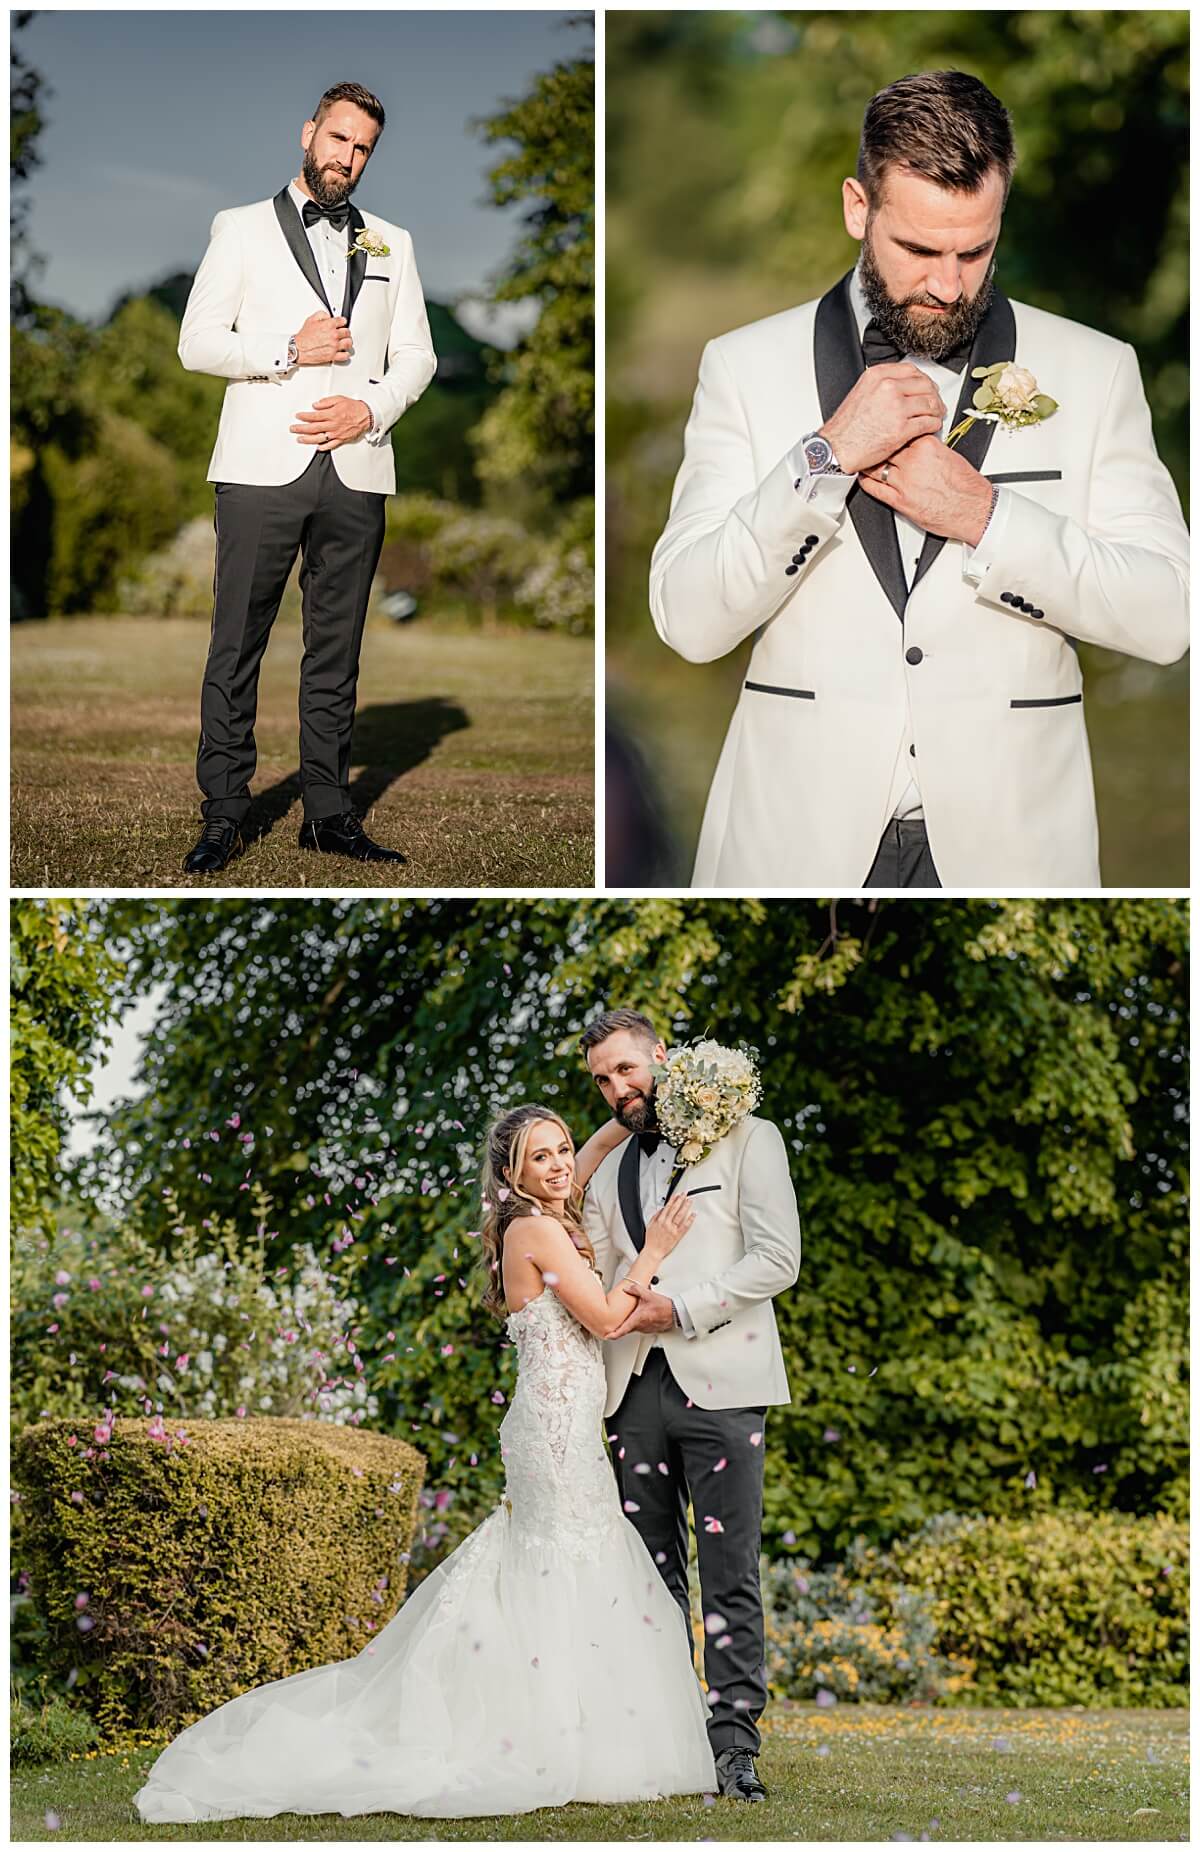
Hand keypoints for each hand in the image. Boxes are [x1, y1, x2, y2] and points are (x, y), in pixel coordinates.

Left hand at [290, 397, 371, 451]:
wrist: (366, 415)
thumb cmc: (353, 407)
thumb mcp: (338, 399)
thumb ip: (325, 402)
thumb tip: (315, 405)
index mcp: (331, 414)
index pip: (314, 416)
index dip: (304, 417)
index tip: (298, 416)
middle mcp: (333, 425)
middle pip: (313, 428)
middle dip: (301, 429)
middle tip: (293, 429)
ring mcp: (337, 434)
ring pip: (319, 438)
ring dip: (308, 439)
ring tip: (300, 439)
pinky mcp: (342, 439)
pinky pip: (331, 445)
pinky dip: (323, 447)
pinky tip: (317, 447)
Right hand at [292, 312, 353, 365]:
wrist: (299, 349)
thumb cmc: (304, 336)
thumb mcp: (311, 319)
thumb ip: (322, 314)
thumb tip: (328, 316)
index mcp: (329, 325)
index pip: (343, 321)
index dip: (342, 322)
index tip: (341, 324)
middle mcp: (333, 335)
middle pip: (347, 332)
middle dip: (345, 332)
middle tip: (342, 333)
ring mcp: (334, 346)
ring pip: (349, 343)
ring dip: (347, 342)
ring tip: (343, 342)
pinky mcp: (333, 356)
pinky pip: (345, 355)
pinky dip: (345, 354)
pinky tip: (342, 351)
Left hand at [608, 1281, 677, 1340]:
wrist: (675, 1312)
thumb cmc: (663, 1306)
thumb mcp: (648, 1294)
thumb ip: (636, 1289)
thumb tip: (627, 1288)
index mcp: (638, 1319)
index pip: (622, 1330)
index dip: (613, 1334)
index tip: (607, 1336)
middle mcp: (641, 1326)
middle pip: (627, 1329)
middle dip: (620, 1327)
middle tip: (613, 1325)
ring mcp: (646, 1329)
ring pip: (634, 1328)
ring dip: (630, 1324)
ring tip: (628, 1318)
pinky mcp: (651, 1330)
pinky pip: (641, 1328)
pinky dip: (638, 1324)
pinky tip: (639, 1317)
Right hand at [644, 1190, 694, 1260]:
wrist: (653, 1251)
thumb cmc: (651, 1240)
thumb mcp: (649, 1225)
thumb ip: (655, 1216)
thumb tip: (661, 1209)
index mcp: (659, 1220)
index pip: (667, 1207)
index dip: (673, 1199)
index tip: (677, 1194)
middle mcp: (666, 1223)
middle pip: (675, 1209)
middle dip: (680, 1200)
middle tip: (685, 1194)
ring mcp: (672, 1229)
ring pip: (680, 1215)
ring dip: (685, 1206)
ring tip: (689, 1201)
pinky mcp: (677, 1235)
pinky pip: (685, 1226)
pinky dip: (690, 1219)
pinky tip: (693, 1214)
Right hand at [819, 364, 944, 474]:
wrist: (836, 448)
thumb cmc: (846, 427)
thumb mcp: (861, 393)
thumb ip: (881, 385)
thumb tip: (900, 386)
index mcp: (878, 376)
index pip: (912, 370)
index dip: (923, 379)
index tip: (926, 387)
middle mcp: (888, 388)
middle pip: (924, 385)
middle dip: (934, 395)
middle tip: (936, 403)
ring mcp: (896, 408)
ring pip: (929, 403)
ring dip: (936, 410)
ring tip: (935, 416)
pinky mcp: (902, 429)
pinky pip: (928, 422)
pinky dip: (934, 424)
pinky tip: (931, 426)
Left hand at [859, 435, 994, 543]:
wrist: (974, 509)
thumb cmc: (966, 485)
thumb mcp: (949, 454)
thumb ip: (928, 447)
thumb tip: (916, 442)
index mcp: (927, 446)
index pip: (902, 431)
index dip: (892, 431)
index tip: (886, 428)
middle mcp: (913, 462)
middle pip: (886, 447)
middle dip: (879, 445)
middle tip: (870, 442)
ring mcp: (904, 482)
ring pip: (877, 466)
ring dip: (869, 462)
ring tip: (864, 459)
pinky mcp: (900, 501)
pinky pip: (874, 489)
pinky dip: (866, 481)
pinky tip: (863, 477)